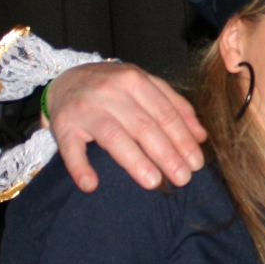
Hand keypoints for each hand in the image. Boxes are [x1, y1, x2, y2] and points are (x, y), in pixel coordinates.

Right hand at [44, 63, 206, 191]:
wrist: (64, 79)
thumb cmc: (112, 87)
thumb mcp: (144, 86)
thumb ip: (173, 106)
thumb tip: (201, 136)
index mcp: (134, 80)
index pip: (164, 113)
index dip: (182, 139)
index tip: (196, 163)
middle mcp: (110, 91)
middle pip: (144, 126)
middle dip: (167, 154)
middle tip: (183, 178)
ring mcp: (85, 108)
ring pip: (114, 136)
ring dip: (134, 161)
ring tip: (153, 182)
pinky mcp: (63, 124)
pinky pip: (71, 148)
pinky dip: (80, 167)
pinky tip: (91, 184)